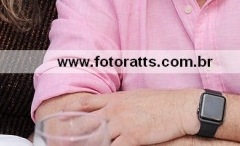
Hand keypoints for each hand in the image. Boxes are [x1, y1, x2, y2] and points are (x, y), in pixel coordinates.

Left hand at [63, 89, 201, 145]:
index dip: (70, 110)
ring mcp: (122, 124)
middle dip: (72, 134)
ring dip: (91, 145)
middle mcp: (115, 110)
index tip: (59, 117)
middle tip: (62, 141)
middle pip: (85, 122)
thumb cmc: (162, 103)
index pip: (85, 103)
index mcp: (115, 99)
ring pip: (97, 139)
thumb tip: (111, 109)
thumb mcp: (136, 97)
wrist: (180, 107)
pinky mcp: (133, 138)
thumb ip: (121, 104)